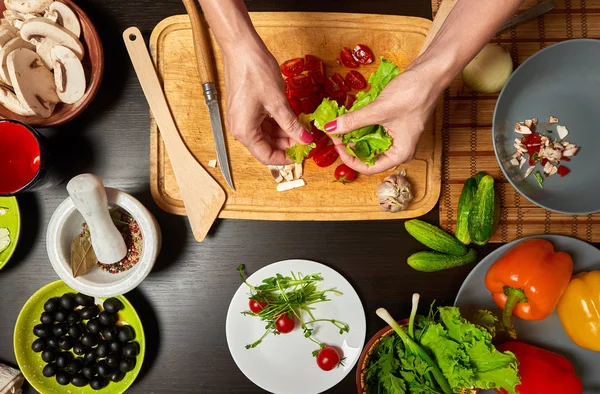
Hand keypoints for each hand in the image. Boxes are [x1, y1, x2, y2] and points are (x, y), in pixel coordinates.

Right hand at [221, 42, 312, 164]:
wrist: (241, 47)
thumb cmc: (254, 72)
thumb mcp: (278, 102)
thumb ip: (292, 124)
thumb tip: (305, 140)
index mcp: (244, 131)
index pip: (266, 156)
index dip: (286, 157)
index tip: (302, 154)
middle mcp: (240, 128)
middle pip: (266, 146)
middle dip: (286, 144)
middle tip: (306, 139)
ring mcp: (241, 118)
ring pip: (266, 134)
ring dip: (284, 133)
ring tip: (302, 128)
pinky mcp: (245, 109)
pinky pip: (262, 123)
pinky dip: (277, 123)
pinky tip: (292, 118)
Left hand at [324, 66, 440, 174]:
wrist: (431, 73)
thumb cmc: (412, 94)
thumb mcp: (379, 110)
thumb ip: (353, 121)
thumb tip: (331, 128)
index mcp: (399, 154)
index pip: (368, 168)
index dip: (349, 158)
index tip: (336, 143)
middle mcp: (399, 149)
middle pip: (368, 156)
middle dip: (350, 146)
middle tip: (335, 133)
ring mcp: (397, 137)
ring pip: (370, 143)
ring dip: (355, 134)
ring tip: (341, 124)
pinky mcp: (395, 124)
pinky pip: (374, 131)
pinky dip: (362, 125)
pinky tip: (352, 116)